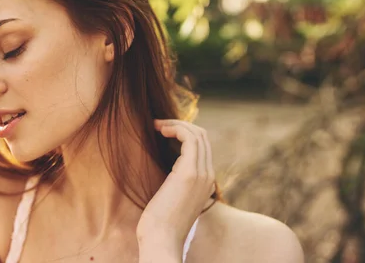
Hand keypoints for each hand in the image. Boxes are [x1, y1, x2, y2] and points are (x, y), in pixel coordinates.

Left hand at [137, 119, 214, 254]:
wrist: (161, 240)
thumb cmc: (160, 222)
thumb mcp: (171, 196)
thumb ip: (174, 181)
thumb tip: (165, 168)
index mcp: (206, 181)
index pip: (203, 146)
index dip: (184, 133)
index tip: (162, 131)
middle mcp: (208, 175)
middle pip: (202, 137)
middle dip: (180, 124)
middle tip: (158, 124)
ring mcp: (201, 174)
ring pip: (197, 134)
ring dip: (176, 124)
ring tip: (156, 125)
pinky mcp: (188, 173)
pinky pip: (189, 138)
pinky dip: (175, 128)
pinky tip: (160, 130)